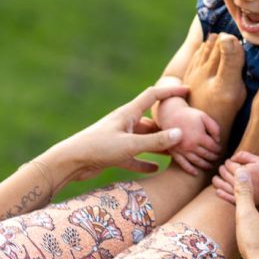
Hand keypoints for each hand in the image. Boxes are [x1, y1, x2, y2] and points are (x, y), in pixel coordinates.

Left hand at [38, 83, 188, 190]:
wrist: (70, 162)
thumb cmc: (97, 148)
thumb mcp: (130, 144)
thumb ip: (155, 141)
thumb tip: (180, 134)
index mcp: (128, 114)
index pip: (153, 96)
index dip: (170, 91)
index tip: (186, 90)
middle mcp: (125, 124)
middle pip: (152, 122)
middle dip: (169, 126)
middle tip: (189, 131)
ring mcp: (120, 139)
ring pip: (145, 141)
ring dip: (160, 146)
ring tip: (178, 152)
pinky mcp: (114, 154)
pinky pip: (135, 158)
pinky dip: (145, 162)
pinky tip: (155, 168)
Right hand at [156, 97, 220, 175]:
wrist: (170, 114)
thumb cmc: (189, 115)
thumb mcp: (204, 117)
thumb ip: (215, 128)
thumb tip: (218, 141)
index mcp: (199, 137)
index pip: (213, 147)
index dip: (218, 149)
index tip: (219, 148)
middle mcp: (191, 146)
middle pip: (206, 155)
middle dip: (213, 157)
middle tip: (217, 157)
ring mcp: (182, 151)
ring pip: (197, 162)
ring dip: (205, 165)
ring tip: (210, 165)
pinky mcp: (175, 153)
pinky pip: (183, 164)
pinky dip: (190, 170)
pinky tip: (196, 173)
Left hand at [212, 151, 258, 205]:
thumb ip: (244, 155)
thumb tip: (231, 158)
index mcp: (246, 171)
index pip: (229, 165)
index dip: (227, 162)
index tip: (229, 162)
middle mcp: (242, 183)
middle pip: (224, 174)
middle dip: (222, 169)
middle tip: (223, 168)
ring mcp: (241, 194)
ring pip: (223, 185)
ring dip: (217, 180)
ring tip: (216, 178)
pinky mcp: (242, 203)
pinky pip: (227, 198)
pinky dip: (221, 193)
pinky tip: (218, 190)